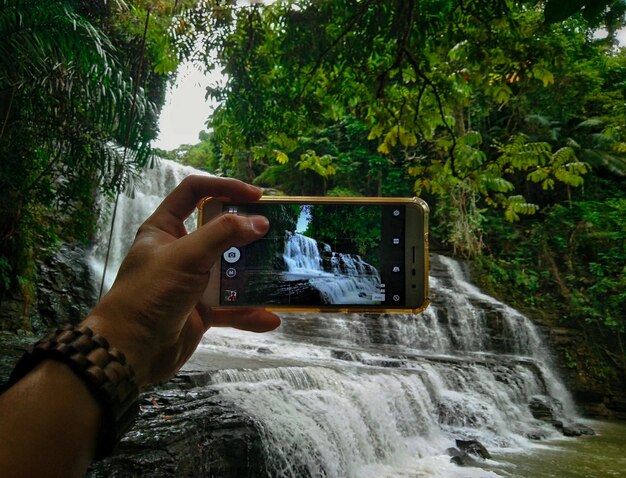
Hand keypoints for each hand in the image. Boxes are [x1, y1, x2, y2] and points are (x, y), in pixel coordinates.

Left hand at [83, 175, 280, 385]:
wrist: (130, 352)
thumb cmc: (150, 294)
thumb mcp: (186, 256)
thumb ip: (223, 235)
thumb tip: (260, 222)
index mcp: (165, 229)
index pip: (194, 192)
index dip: (224, 187)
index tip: (256, 196)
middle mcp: (180, 252)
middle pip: (219, 232)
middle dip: (247, 234)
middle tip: (275, 233)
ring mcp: (192, 282)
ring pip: (230, 271)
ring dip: (253, 275)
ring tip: (279, 273)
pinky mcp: (201, 310)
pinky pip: (231, 307)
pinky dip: (249, 313)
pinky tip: (270, 318)